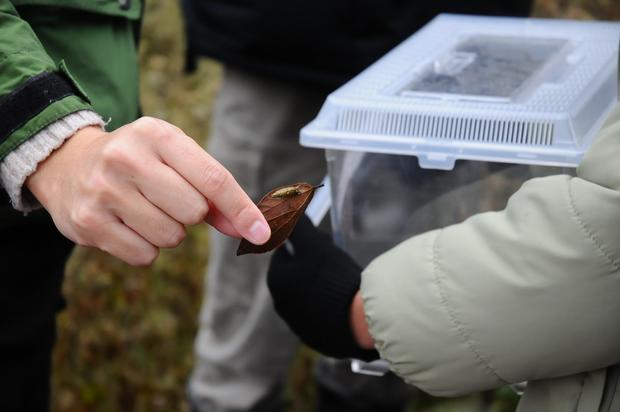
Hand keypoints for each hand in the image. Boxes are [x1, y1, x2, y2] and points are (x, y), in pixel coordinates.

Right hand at [26, 117, 270, 265]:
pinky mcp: (88, 223)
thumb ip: (214, 192)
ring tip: (144, 209)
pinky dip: (146, 247)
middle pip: (193, 212)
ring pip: (171, 237)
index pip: (213, 179)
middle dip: (190, 214)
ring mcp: (104, 191)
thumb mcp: (175, 159)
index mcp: (157, 135)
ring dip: (168, 232)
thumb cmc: (139, 162)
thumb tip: (251, 229)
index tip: (262, 233)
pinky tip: (127, 224)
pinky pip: (145, 255)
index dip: (241, 209)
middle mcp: (127, 158)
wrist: (68, 164)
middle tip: (167, 199)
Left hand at [267, 214, 377, 360]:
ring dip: (321, 286)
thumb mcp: (314, 243)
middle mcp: (281, 305)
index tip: (322, 243)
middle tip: (333, 259)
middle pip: (295, 276)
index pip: (284, 254)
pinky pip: (320, 316)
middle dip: (312, 266)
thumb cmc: (332, 276)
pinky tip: (346, 302)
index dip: (305, 244)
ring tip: (343, 280)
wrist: (356, 320)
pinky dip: (330, 307)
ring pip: (308, 297)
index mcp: (276, 281)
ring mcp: (298, 325)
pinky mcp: (316, 339)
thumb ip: (299, 225)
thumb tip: (288, 210)